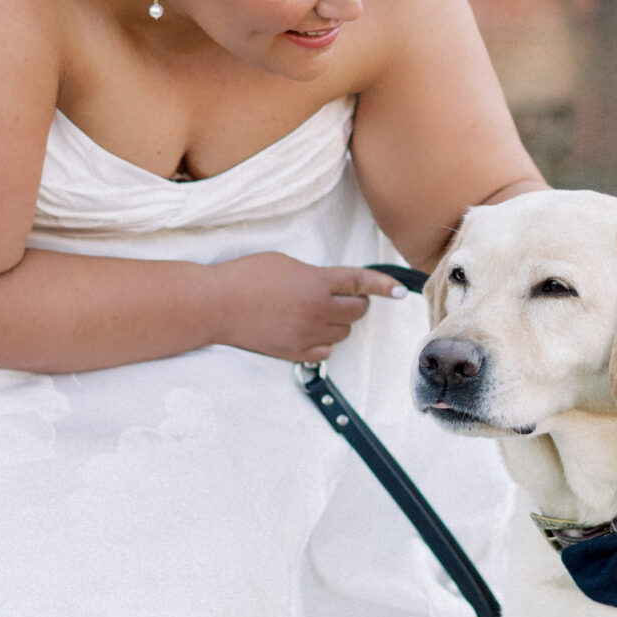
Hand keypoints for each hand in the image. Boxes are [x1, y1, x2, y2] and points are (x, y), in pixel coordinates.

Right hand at [209, 256, 402, 363]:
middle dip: (353, 302)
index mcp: (316, 283)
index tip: (400, 291)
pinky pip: (325, 353)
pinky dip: (324, 342)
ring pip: (343, 333)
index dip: (383, 286)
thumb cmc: (245, 276)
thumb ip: (315, 275)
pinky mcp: (294, 353)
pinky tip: (308, 332)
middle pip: (357, 311)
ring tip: (316, 312)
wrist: (215, 305)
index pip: (360, 282)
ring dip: (338, 322)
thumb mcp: (286, 263)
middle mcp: (317, 311)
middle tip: (337, 296)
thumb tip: (331, 288)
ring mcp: (306, 335)